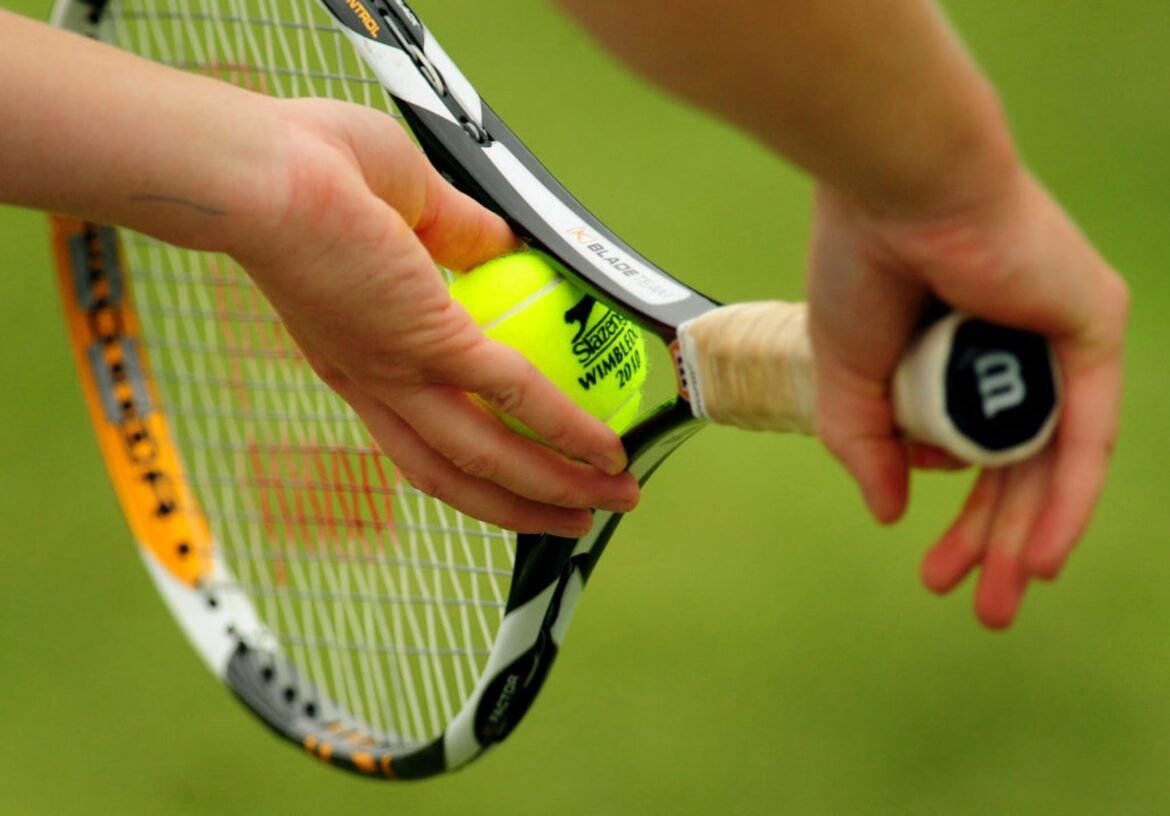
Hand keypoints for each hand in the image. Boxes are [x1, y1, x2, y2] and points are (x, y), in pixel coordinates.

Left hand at [233, 98, 638, 535]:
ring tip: (606, 504)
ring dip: (551, 490)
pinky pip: (514, 396)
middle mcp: (375, 382)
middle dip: (522, 506)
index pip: (422, 431)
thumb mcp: (399, 201)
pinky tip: (605, 448)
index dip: (475, 459)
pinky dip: (566, 429)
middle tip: (576, 521)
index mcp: (359, 354)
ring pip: (486, 457)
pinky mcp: (426, 343)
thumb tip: (506, 245)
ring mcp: (400, 371)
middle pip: (457, 472)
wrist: (255, 170)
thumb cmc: (304, 164)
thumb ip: (455, 230)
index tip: (523, 469)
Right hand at [807, 167, 1127, 627]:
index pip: (968, 453)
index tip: (925, 566)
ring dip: (1027, 533)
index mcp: (952, 354)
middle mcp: (1011, 350)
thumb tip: (889, 510)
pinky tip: (1042, 555)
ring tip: (1000, 600)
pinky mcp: (1090, 326)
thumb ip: (866, 446)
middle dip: (990, 541)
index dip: (953, 519)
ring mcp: (1054, 340)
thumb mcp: (847, 376)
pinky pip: (1085, 430)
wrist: (892, 189)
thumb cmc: (860, 264)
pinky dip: (1066, 496)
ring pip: (1052, 460)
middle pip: (1015, 468)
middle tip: (976, 605)